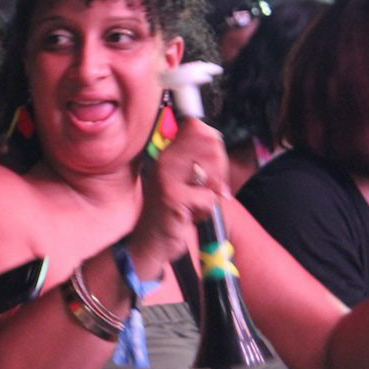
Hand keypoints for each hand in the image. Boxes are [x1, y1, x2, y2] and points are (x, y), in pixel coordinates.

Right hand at [132, 118, 228, 268]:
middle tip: (202, 190)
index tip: (208, 168)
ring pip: (211, 172)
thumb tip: (215, 138)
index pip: (199, 127)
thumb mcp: (187, 180)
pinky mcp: (173, 197)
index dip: (214, 147)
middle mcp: (165, 160)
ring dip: (210, 194)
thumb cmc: (174, 212)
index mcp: (169, 153)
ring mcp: (167, 177)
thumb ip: (201, 159)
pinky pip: (208, 197)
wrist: (151, 241)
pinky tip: (189, 215)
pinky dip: (205, 210)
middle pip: (210, 144)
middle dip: (217, 171)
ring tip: (193, 203)